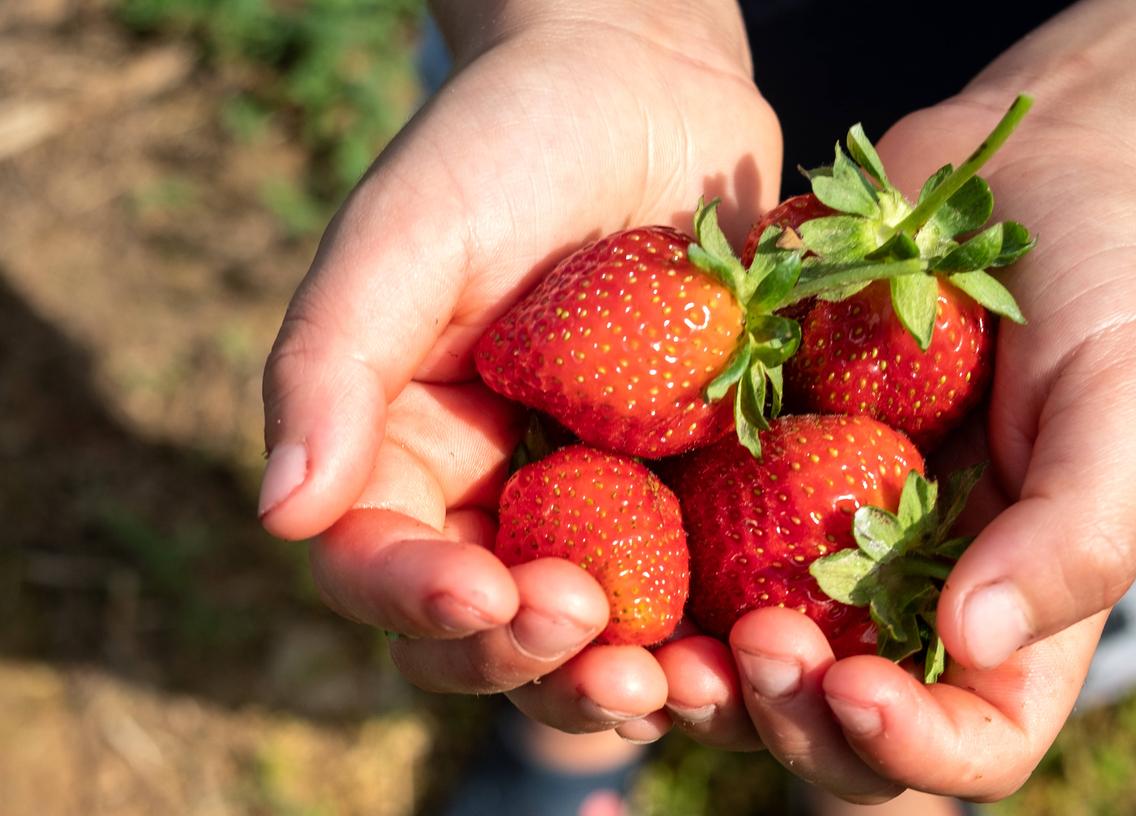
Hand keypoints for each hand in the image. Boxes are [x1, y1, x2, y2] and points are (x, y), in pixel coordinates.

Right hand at [259, 4, 781, 733]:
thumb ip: (332, 363)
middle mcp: (499, 499)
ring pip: (604, 639)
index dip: (423, 605)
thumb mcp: (407, 234)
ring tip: (689, 679)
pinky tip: (773, 634)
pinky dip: (731, 628)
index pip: (384, 568)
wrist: (646, 84)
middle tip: (607, 655)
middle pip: (493, 636)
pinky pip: (709, 585)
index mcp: (405, 453)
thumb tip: (284, 512)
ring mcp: (605, 504)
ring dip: (638, 679)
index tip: (484, 591)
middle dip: (539, 664)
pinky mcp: (697, 491)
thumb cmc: (506, 140)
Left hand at [654, 95, 1135, 800]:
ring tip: (655, 645)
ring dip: (698, 679)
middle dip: (785, 720)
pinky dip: (647, 582)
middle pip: (838, 730)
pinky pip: (688, 557)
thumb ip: (1078, 532)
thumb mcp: (1133, 401)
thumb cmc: (1107, 288)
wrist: (1013, 180)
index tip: (856, 687)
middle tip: (749, 650)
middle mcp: (908, 603)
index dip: (912, 752)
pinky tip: (604, 558)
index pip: (974, 745)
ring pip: (745, 666)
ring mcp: (820, 546)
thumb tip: (973, 644)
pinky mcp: (749, 480)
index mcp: (1015, 615)